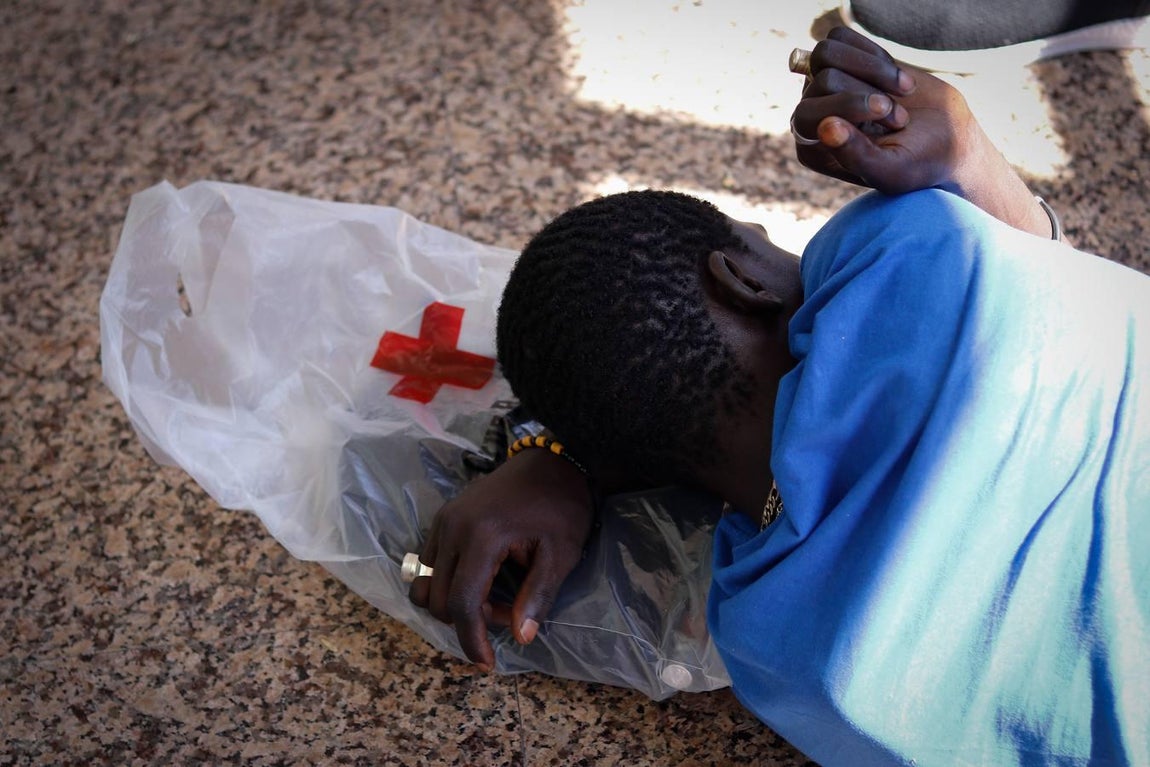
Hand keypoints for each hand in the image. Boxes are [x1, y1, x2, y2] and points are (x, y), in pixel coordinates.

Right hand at [408, 446, 593, 670]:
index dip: (472, 640)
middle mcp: (452, 528)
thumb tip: (521, 638)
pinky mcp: (442, 518)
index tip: (487, 664)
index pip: (463, 604)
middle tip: (510, 614)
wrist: (552, 462)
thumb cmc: (561, 507)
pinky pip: (429, 564)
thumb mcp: (561, 554)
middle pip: (439, 600)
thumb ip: (538, 597)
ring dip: (454, 604)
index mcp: (482, 536)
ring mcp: (443, 521)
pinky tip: (482, 580)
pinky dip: (448, 583)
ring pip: (426, 584)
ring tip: (494, 599)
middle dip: (470, 620)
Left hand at [791, 26, 981, 195]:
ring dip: (873, 68)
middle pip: (823, 80)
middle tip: (901, 117)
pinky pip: (841, 37)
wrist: (947, 138)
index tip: (889, 114)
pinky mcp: (844, 64)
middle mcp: (812, 116)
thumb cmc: (916, 163)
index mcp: (812, 148)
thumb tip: (825, 127)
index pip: (806, 114)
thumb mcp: (891, 171)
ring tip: (902, 92)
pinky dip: (874, 52)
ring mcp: (825, 87)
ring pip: (826, 53)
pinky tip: (895, 77)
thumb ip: (856, 156)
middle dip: (868, 93)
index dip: (848, 106)